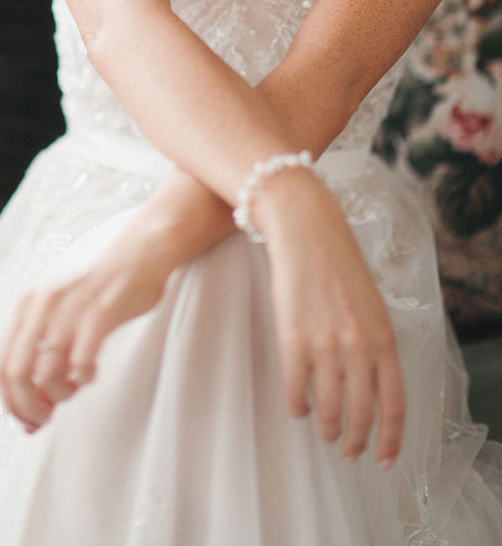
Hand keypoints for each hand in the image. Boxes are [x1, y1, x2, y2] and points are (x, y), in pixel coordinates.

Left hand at [0, 248, 168, 431]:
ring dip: (60, 395)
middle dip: (29, 407)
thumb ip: (41, 348)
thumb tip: (31, 403)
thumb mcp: (58, 310)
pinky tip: (91, 374)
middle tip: (45, 419)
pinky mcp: (99, 315)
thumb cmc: (99, 291)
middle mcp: (42, 306)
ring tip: (73, 389)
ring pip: (48, 374)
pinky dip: (83, 379)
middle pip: (17, 374)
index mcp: (27, 306)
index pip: (1, 366)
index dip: (11, 401)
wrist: (138, 257)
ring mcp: (70, 310)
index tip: (26, 419)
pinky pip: (81, 364)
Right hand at [256, 168, 405, 468]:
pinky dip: (298, 406)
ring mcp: (326, 343)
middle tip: (349, 451)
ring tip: (326, 434)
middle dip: (356, 440)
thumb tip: (373, 383)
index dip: (391, 437)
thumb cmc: (338, 261)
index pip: (394, 402)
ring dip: (328, 428)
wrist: (306, 228)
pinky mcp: (293, 338)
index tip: (384, 458)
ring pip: (330, 406)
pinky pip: (297, 389)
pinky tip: (299, 409)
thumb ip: (375, 342)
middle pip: (362, 411)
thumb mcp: (371, 303)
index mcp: (384, 336)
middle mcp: (359, 345)